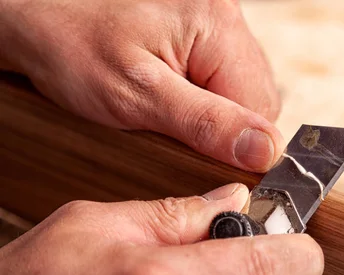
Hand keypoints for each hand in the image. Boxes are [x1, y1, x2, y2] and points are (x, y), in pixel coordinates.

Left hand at [0, 0, 283, 171]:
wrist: (41, 17)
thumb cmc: (74, 46)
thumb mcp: (138, 97)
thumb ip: (207, 125)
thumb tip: (265, 151)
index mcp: (218, 27)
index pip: (261, 110)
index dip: (233, 142)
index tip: (195, 149)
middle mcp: (226, 18)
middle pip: (256, 101)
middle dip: (220, 126)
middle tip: (172, 124)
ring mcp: (217, 22)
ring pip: (242, 93)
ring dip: (212, 112)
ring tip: (167, 105)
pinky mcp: (205, 31)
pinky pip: (224, 79)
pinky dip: (203, 97)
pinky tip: (172, 93)